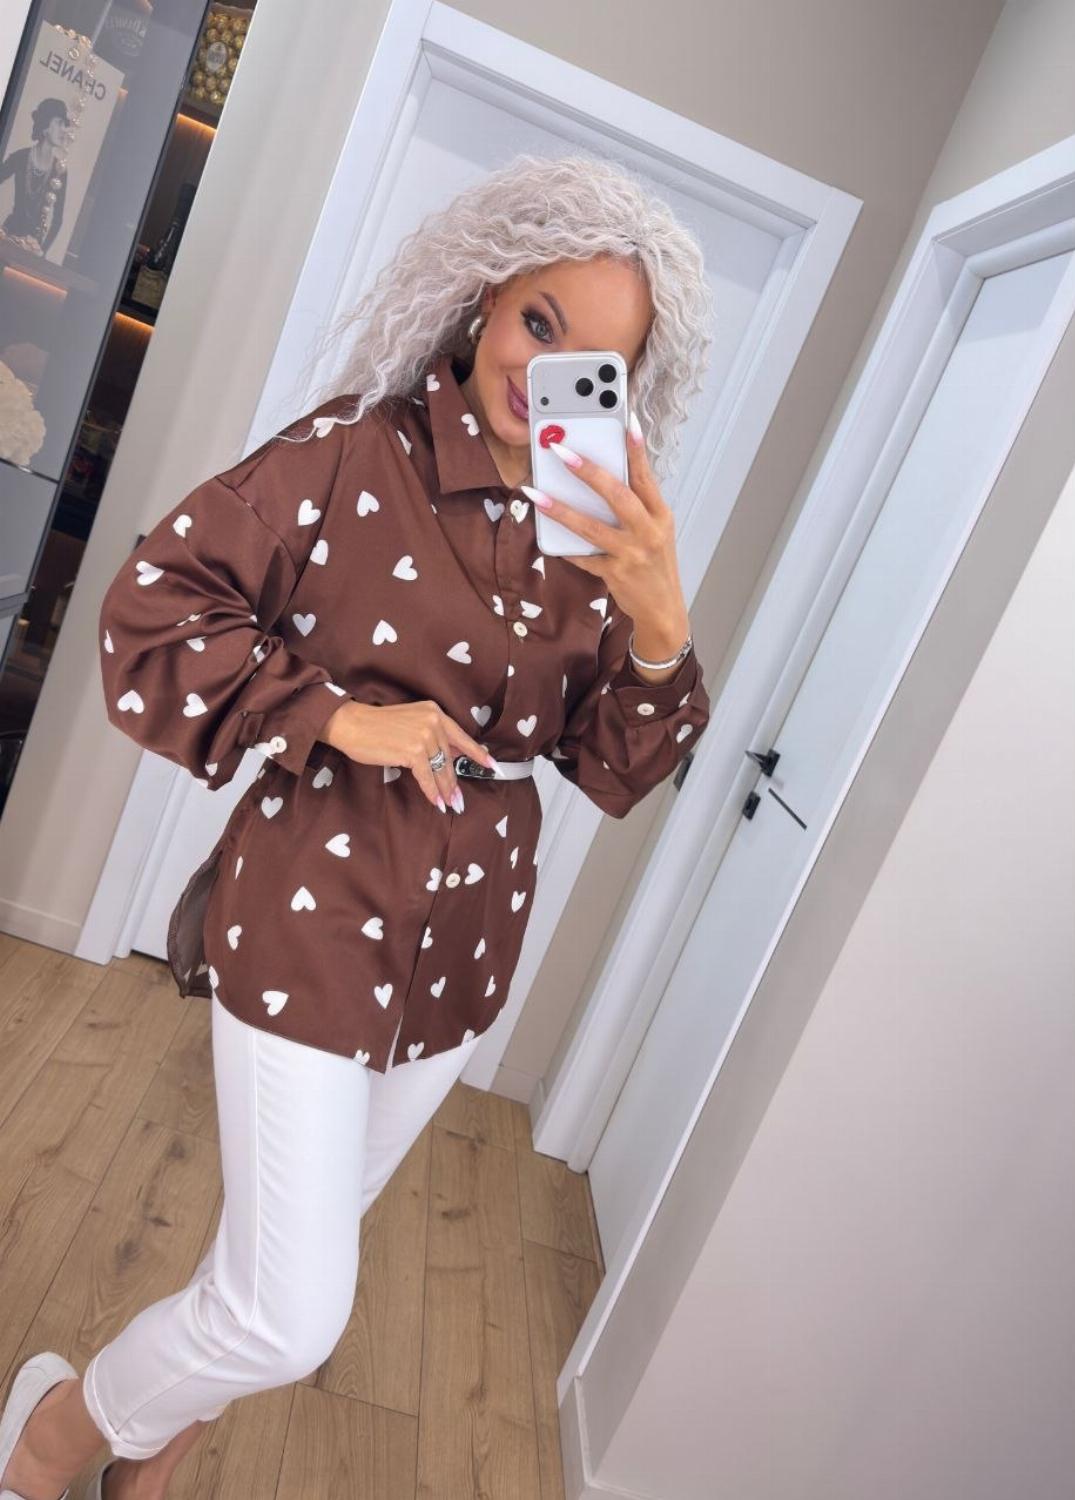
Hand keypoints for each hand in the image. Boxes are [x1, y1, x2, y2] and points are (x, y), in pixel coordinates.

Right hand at [320, 701, 496, 813]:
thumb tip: (451, 756)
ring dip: (445, 790)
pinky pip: (427, 777)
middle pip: (450, 758)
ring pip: (440, 769)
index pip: (461, 736)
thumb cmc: (377, 726)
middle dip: (454, 782)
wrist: (352, 724)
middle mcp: (433, 721)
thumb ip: (432, 736)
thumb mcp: (411, 723)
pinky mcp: (412, 751)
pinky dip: (432, 792)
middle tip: (460, 800)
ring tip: (451, 804)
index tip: (492, 766)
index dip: (478, 753)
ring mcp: (423, 736)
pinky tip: (436, 802)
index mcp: (434, 712)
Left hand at [522, 409, 688, 634]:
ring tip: (536, 494)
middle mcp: (648, 532)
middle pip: (618, 496)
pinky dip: (565, 547)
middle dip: (589, 472)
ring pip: (592, 527)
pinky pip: (583, 557)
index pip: (646, 477)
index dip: (637, 450)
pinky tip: (547, 537)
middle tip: (563, 452)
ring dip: (561, 509)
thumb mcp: (656, 531)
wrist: (663, 609)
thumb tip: (603, 478)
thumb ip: (637, 507)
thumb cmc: (655, 564)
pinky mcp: (615, 574)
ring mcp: (632, 554)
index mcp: (660, 516)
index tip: (626, 423)